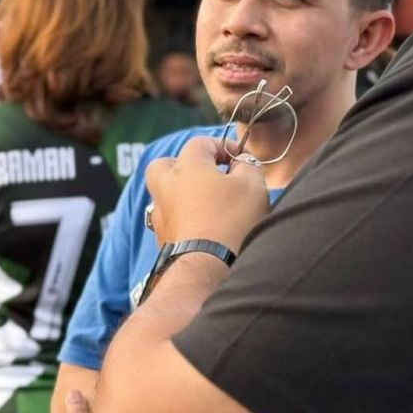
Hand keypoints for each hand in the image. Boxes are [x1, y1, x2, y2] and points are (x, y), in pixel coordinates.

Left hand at [144, 136, 269, 251]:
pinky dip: (182, 218)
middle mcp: (166, 185)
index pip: (200, 143)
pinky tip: (202, 227)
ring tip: (207, 204)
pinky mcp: (161, 238)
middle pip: (166, 164)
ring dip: (182, 193)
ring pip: (164, 193)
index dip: (223, 147)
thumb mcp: (252, 185)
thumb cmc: (232, 221)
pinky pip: (169, 219)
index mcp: (186, 166)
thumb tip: (240, 164)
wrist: (207, 268)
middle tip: (209, 177)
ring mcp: (160, 213)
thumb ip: (247, 166)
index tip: (241, 160)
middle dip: (186, 166)